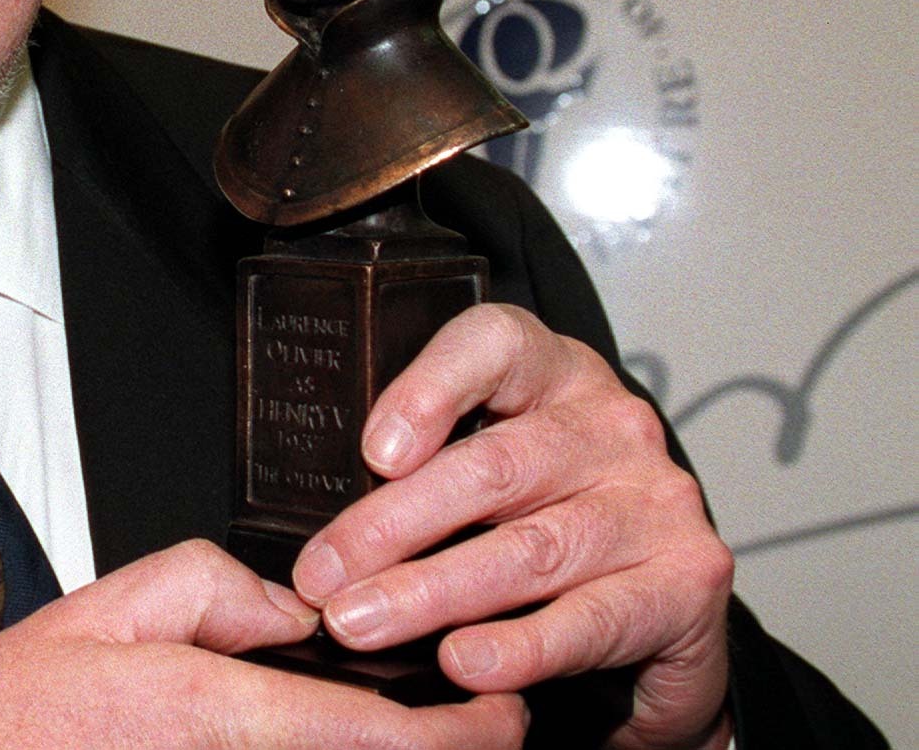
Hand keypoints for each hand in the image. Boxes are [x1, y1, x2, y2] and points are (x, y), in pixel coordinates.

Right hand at [0, 539, 528, 748]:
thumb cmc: (13, 712)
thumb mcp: (106, 607)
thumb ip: (209, 588)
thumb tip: (289, 606)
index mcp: (211, 711)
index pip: (369, 734)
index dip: (459, 734)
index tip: (504, 712)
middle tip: (490, 722)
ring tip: (431, 733)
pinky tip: (347, 741)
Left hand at [291, 305, 733, 749]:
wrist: (662, 607)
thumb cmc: (545, 520)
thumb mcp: (488, 471)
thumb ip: (423, 471)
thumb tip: (321, 530)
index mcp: (554, 374)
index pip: (493, 346)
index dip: (428, 390)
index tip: (370, 452)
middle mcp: (611, 425)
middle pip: (492, 467)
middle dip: (390, 527)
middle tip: (322, 576)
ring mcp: (655, 500)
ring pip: (527, 548)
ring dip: (429, 593)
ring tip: (359, 623)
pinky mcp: (688, 580)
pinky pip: (588, 617)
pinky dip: (517, 646)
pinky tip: (462, 663)